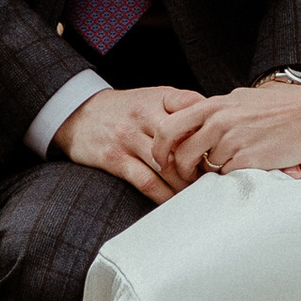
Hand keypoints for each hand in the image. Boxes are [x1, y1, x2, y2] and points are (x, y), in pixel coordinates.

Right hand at [54, 82, 209, 203]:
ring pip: (167, 166)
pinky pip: (146, 181)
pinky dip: (164, 195)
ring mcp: (128, 137)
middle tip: (215, 178)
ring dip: (185, 183)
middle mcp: (143, 115)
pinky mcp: (114, 159)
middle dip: (202, 162)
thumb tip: (217, 125)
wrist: (78, 113)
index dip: (210, 128)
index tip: (222, 146)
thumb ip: (183, 106)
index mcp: (159, 97)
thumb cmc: (125, 109)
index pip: (193, 106)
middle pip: (183, 140)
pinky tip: (174, 202)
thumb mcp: (153, 97)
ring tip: (198, 193)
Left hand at [163, 78, 300, 185]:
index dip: (160, 147)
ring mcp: (232, 141)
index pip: (170, 126)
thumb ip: (218, 111)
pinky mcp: (248, 159)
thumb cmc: (281, 107)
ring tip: (224, 171)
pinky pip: (226, 176)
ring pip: (205, 167)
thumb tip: (198, 123)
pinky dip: (230, 178)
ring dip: (210, 174)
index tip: (163, 159)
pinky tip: (242, 172)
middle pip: (180, 152)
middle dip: (178, 169)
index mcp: (214, 105)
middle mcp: (219, 121)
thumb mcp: (241, 100)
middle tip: (184, 176)